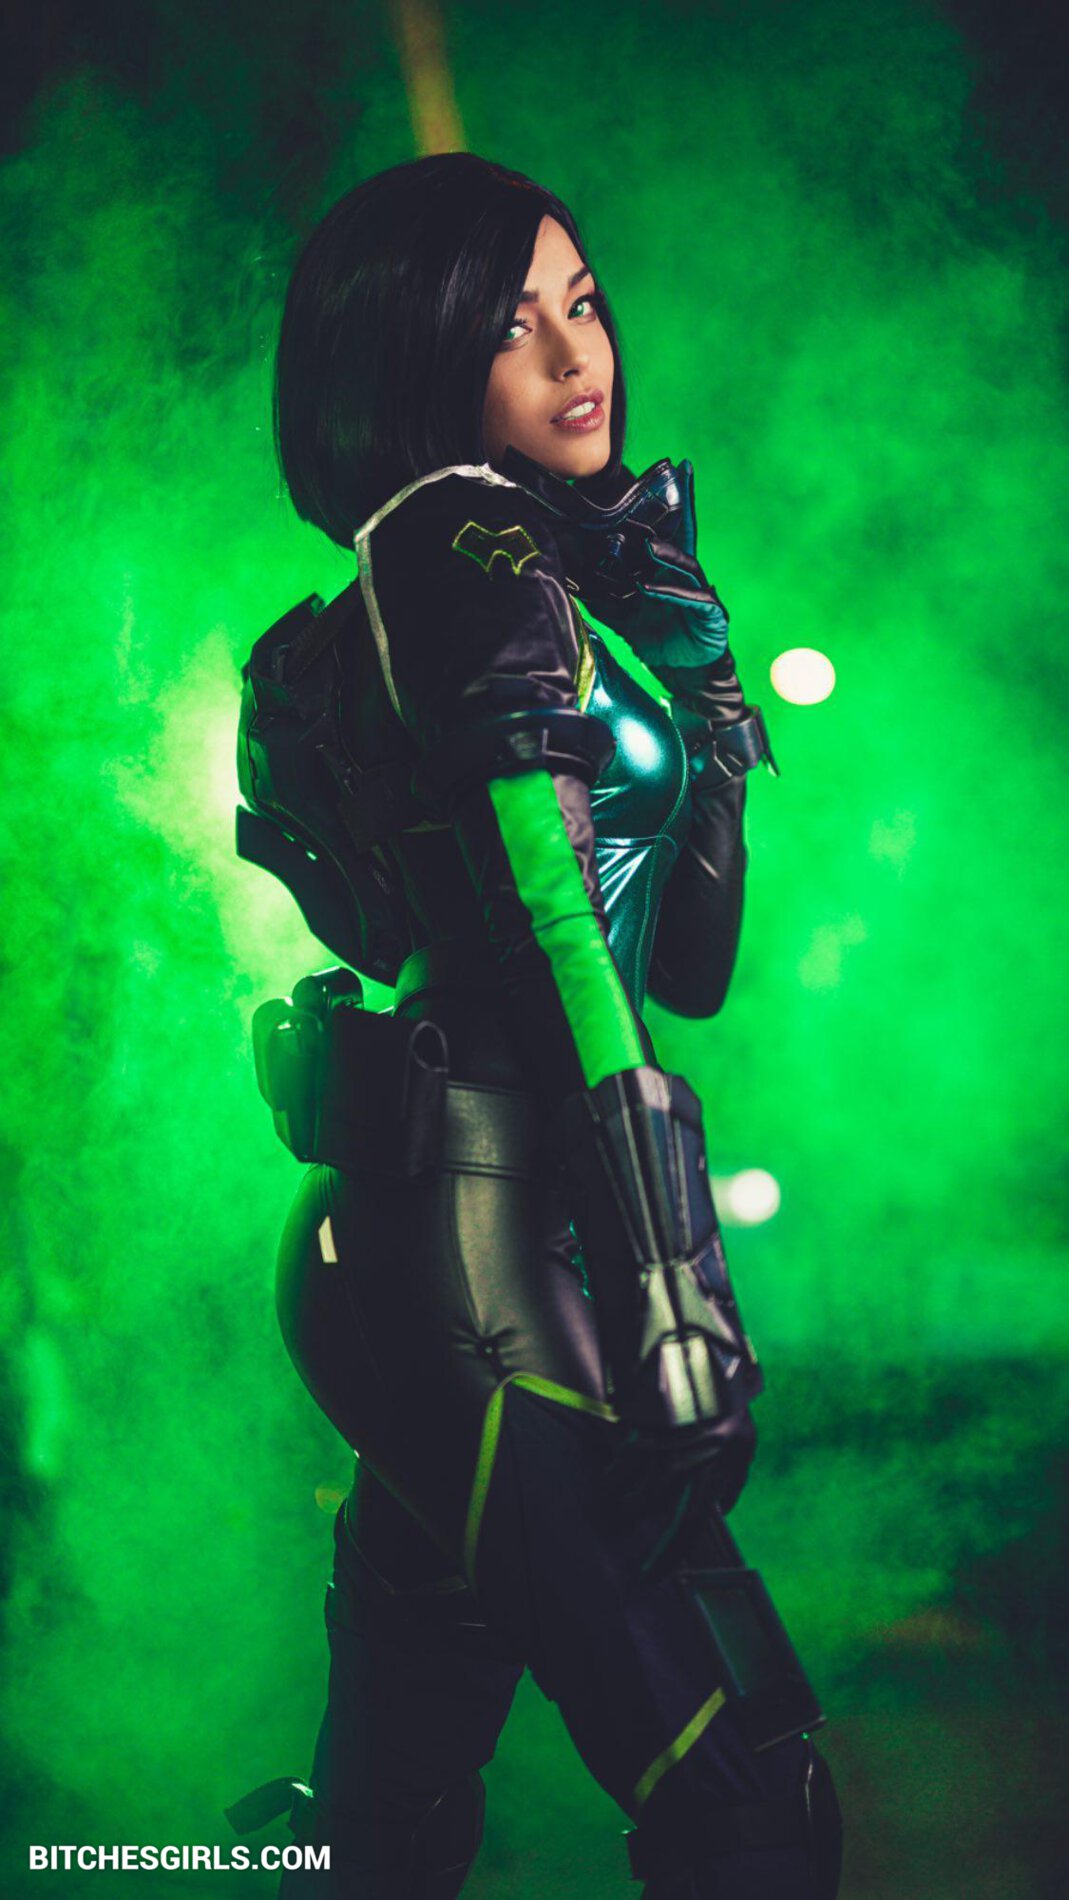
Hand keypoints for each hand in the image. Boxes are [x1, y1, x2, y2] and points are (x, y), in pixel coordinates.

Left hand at [580, 460, 730, 675]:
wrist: (682, 671)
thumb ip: (602, 595)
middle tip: (672, 479)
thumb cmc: (656, 638)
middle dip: (681, 506)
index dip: (671, 499)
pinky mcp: (709, 612)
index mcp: (666, 568)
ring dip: (665, 554)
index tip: (675, 467)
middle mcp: (685, 573)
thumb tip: (570, 580)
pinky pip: (691, 598)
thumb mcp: (622, 614)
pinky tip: (650, 587)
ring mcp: (700, 590)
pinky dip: (670, 592)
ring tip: (647, 546)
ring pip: (684, 564)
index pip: (666, 528)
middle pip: (683, 534)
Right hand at [604, 1409, 756, 1578]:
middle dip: (642, 1527)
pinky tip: (611, 1474)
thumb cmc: (729, 1402)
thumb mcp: (745, 1440)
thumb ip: (735, 1479)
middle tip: (628, 1536)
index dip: (671, 1552)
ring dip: (619, 1495)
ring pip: (634, 1482)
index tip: (653, 1574)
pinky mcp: (649, 1420)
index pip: (692, 1521)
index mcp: (722, 1463)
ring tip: (612, 1499)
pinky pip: (624, 1457)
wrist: (707, 1352)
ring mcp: (670, 1438)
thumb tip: (722, 1510)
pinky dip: (615, 1471)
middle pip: (660, 1505)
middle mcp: (696, 1455)